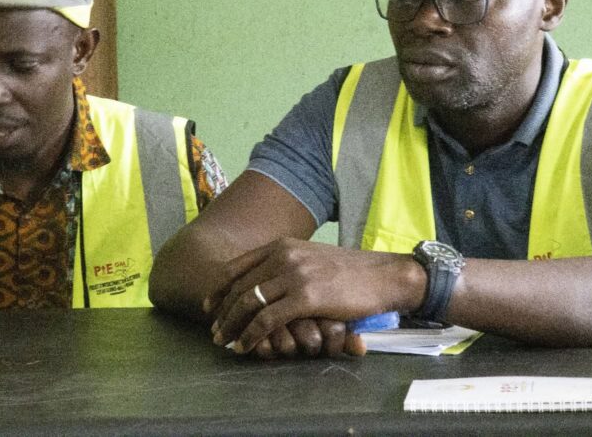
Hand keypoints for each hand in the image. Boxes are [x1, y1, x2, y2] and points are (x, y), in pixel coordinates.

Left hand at [204, 237, 423, 352]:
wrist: (382, 275)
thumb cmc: (350, 271)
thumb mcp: (311, 257)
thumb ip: (287, 263)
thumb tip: (265, 280)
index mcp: (282, 245)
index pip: (237, 266)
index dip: (219, 289)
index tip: (209, 306)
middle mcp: (283, 255)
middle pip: (239, 287)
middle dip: (222, 312)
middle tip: (214, 331)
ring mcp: (294, 274)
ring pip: (249, 303)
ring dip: (232, 326)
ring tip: (225, 342)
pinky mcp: (305, 297)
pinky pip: (268, 319)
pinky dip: (252, 335)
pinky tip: (246, 346)